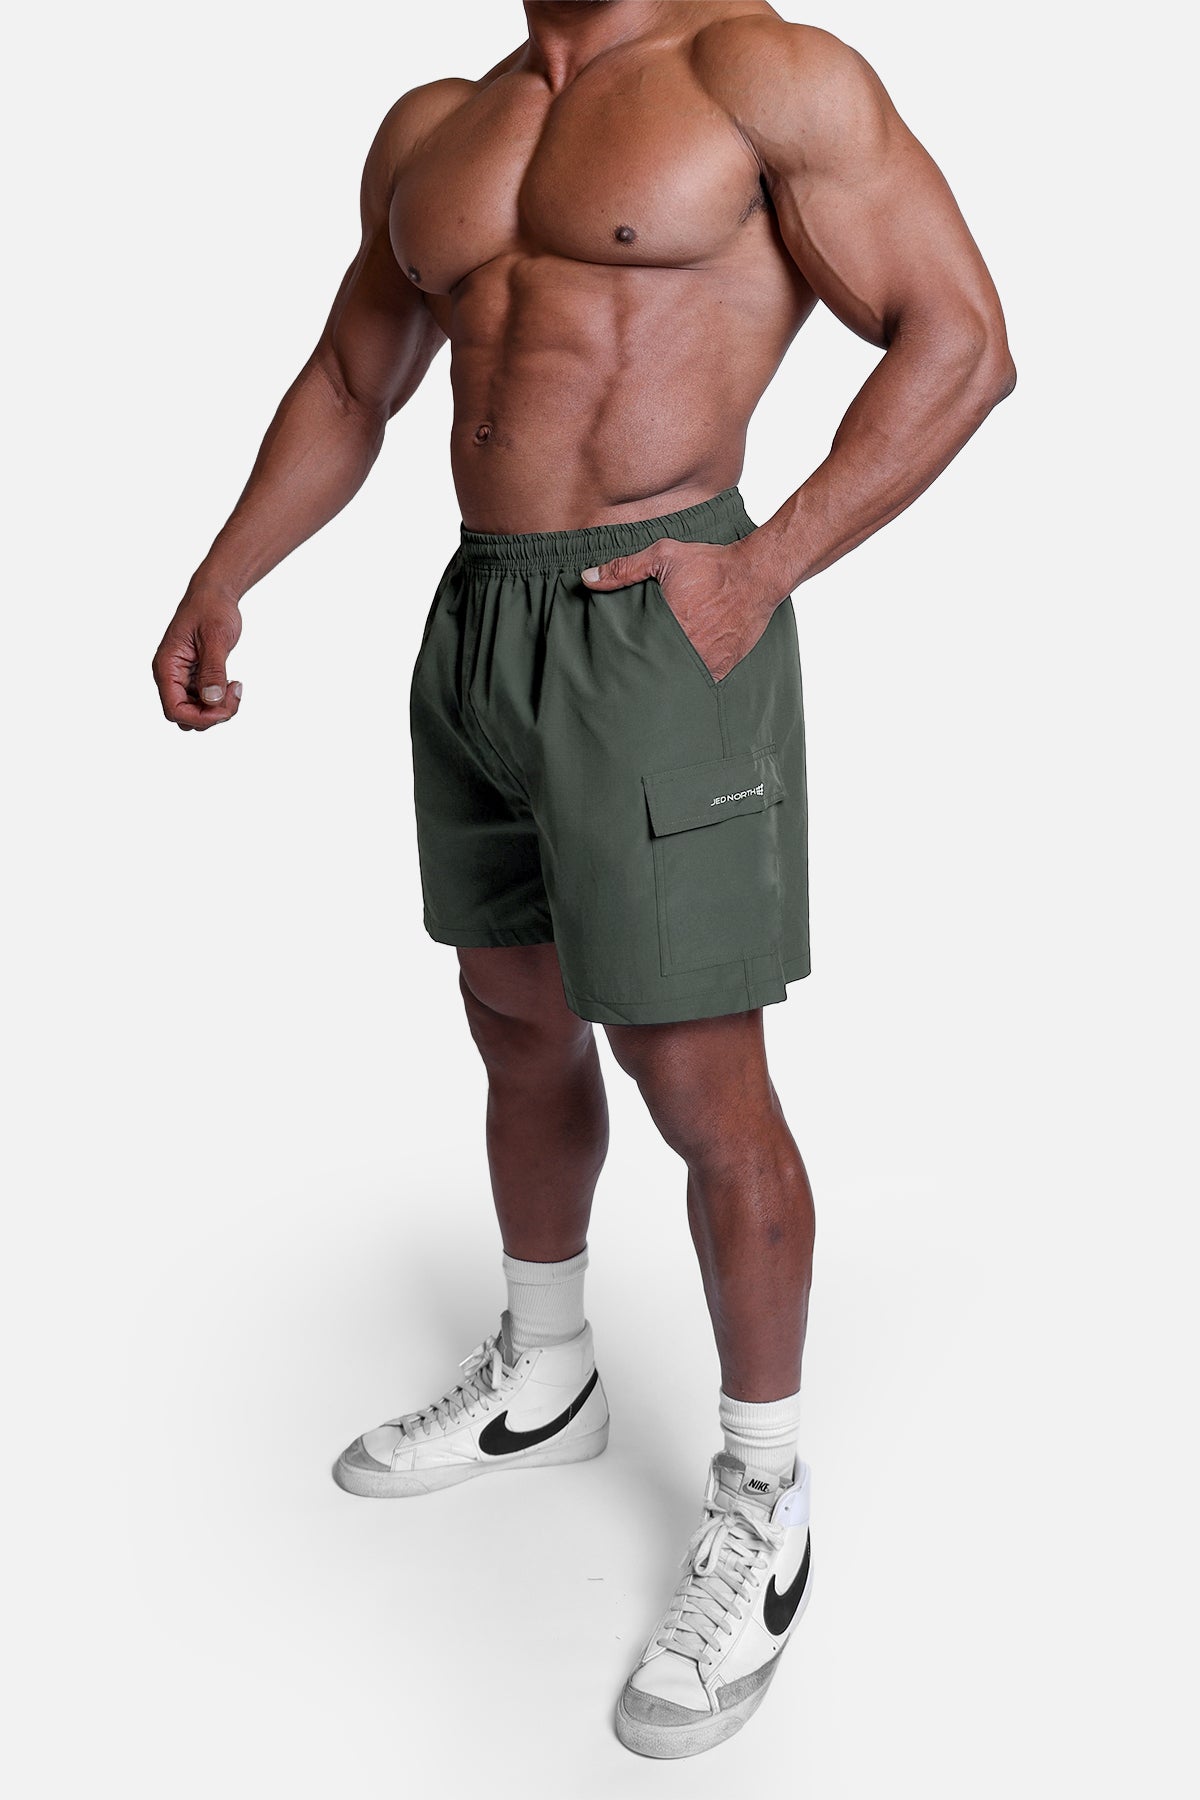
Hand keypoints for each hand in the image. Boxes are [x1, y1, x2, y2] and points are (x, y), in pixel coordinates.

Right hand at [152, 591, 243, 729]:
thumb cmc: (211, 609)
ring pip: (196, 713)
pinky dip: (221, 700)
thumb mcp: (215, 637)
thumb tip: (212, 699)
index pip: (174, 710)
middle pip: (185, 717)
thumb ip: (213, 669)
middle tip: (235, 692)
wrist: (215, 594)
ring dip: (218, 709)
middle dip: (212, 714)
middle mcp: (170, 676)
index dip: (200, 717)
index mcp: (166, 666)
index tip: (224, 706)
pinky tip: (233, 683)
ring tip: (235, 686)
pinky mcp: (195, 679)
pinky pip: (205, 702)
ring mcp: (182, 679)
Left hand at [581, 535, 780, 681]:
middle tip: (627, 677)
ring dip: (666, 678)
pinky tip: (679, 679)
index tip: (612, 664)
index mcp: (666, 626)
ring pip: (676, 681)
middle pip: (654, 671)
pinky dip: (689, 680)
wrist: (756, 575)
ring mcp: (705, 663)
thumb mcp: (664, 556)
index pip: (634, 654)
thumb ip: (624, 569)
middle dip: (642, 672)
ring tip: (651, 683)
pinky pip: (699, 683)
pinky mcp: (722, 668)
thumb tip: (587, 577)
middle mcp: (686, 649)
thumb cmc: (711, 564)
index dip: (623, 659)